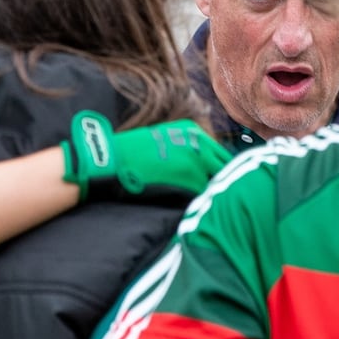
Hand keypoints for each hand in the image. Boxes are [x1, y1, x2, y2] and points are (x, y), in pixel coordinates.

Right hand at [61, 111, 230, 201]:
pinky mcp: (190, 179)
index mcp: (192, 132)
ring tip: (203, 203)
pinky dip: (199, 200)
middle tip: (216, 195)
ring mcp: (197, 161)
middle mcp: (199, 144)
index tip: (217, 181)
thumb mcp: (165, 139)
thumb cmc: (134, 153)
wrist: (114, 160)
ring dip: (210, 192)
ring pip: (214, 181)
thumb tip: (203, 166)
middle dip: (220, 181)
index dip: (218, 170)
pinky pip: (202, 193)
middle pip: (223, 167)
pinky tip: (191, 205)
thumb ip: (187, 149)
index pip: (219, 154)